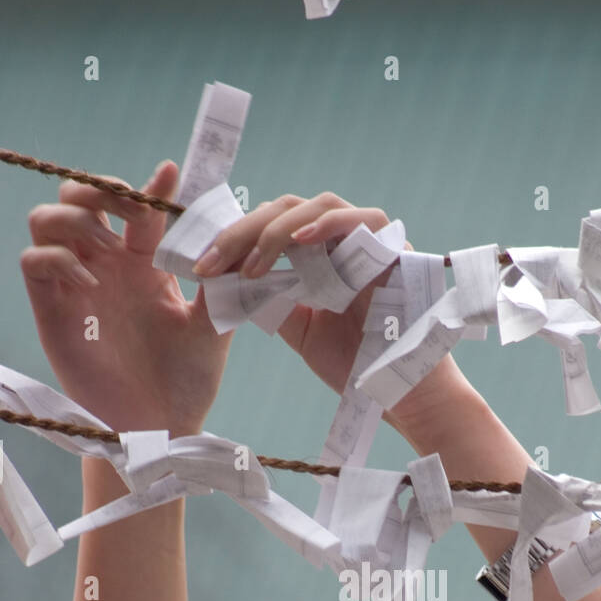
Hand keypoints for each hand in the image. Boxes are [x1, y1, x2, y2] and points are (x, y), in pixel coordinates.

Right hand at [20, 161, 232, 436]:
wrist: (163, 425)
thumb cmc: (189, 379)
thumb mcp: (214, 323)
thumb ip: (222, 280)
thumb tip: (238, 236)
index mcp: (143, 262)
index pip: (137, 206)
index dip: (150, 185)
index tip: (172, 174)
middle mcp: (105, 266)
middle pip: (80, 196)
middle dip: (101, 188)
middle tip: (135, 211)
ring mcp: (75, 284)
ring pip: (47, 218)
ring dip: (76, 219)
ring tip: (110, 250)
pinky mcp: (53, 310)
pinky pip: (34, 261)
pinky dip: (58, 259)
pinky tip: (91, 284)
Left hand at [193, 191, 401, 396]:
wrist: (398, 395)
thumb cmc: (354, 364)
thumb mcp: (298, 329)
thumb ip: (270, 300)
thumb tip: (227, 278)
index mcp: (321, 253)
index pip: (272, 224)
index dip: (234, 239)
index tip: (202, 266)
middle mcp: (344, 238)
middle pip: (287, 208)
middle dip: (243, 232)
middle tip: (212, 262)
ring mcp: (371, 239)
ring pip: (318, 205)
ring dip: (278, 230)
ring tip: (252, 264)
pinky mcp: (396, 247)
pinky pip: (362, 219)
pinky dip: (327, 225)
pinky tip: (297, 243)